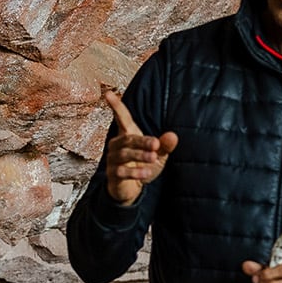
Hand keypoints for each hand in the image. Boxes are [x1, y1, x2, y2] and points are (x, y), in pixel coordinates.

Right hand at [104, 91, 178, 205]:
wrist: (131, 189)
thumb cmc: (143, 166)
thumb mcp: (158, 155)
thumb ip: (165, 145)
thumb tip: (172, 136)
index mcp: (128, 135)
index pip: (121, 118)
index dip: (116, 106)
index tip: (108, 94)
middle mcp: (117, 144)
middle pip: (127, 139)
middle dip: (142, 141)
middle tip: (156, 144)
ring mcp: (113, 159)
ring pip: (124, 154)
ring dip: (139, 156)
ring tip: (153, 158)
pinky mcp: (113, 174)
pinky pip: (121, 171)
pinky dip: (135, 172)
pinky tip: (146, 173)